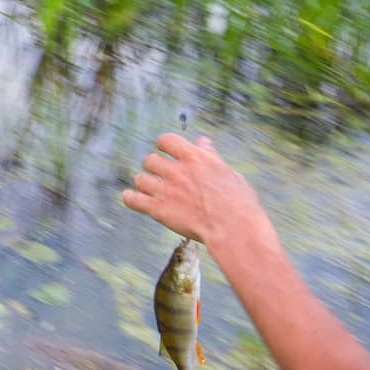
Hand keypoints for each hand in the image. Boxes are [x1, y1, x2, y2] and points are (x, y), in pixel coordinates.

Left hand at [121, 133, 267, 251]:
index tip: (167, 153)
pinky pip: (132, 199)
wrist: (233, 229)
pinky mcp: (158, 209)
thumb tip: (202, 141)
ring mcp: (165, 190)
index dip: (165, 146)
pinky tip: (132, 199)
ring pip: (140, 179)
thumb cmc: (239, 203)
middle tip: (163, 178)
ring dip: (145, 184)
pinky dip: (130, 198)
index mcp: (194, 158)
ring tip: (153, 191)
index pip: (166, 140)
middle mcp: (176, 171)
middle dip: (155, 168)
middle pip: (150, 160)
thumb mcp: (228, 173)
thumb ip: (211, 156)